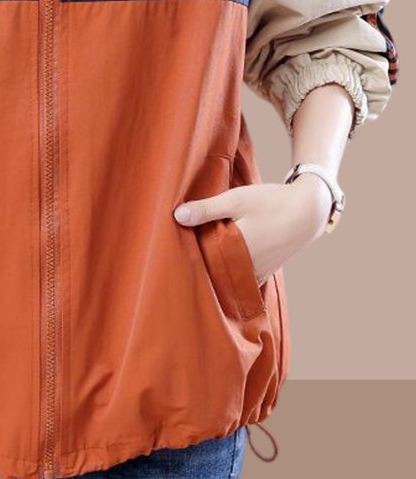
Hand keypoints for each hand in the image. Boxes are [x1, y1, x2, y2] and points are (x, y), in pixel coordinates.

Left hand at [173, 173, 332, 285]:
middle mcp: (247, 266)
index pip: (202, 260)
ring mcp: (257, 272)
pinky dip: (229, 274)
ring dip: (213, 271)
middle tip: (178, 261)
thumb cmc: (270, 202)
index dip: (187, 256)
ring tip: (195, 262)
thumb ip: (207, 209)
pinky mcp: (264, 273)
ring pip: (226, 277)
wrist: (307, 211)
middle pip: (213, 271)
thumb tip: (177, 216)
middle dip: (197, 266)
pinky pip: (240, 280)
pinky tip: (218, 265)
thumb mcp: (236, 199)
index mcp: (236, 249)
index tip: (172, 252)